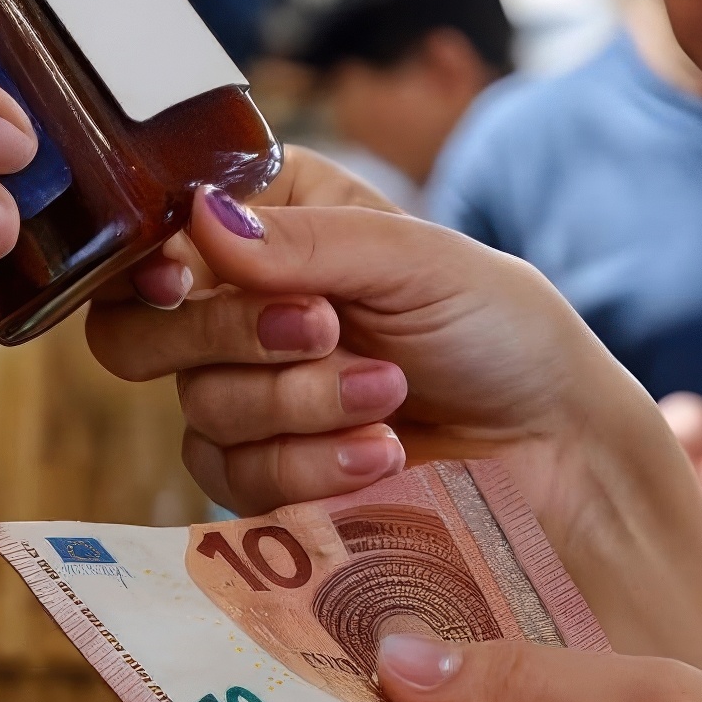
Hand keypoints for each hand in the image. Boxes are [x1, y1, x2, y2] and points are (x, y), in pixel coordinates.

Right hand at [80, 183, 661, 519]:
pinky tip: (384, 452)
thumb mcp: (419, 259)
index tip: (180, 278)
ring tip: (391, 393)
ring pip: (199, 408)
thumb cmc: (503, 334)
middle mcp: (241, 309)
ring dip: (301, 402)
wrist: (560, 455)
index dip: (147, 261)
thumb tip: (199, 220)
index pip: (155, 235)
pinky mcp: (268, 481)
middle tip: (324, 330)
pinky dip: (311, 466)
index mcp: (271, 225)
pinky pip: (235, 480)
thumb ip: (308, 241)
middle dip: (229, 336)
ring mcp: (250, 399)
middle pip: (140, 331)